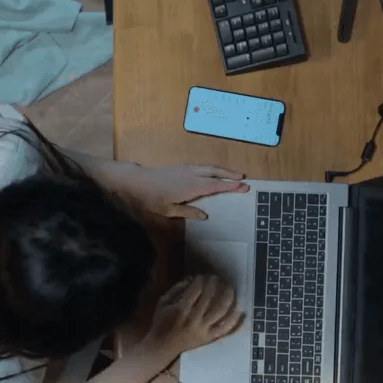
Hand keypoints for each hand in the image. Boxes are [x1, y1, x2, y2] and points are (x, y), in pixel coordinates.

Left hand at [125, 164, 248, 218]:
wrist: (137, 181)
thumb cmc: (151, 198)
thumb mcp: (169, 210)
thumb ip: (188, 212)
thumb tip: (205, 215)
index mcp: (191, 187)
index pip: (215, 185)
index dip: (230, 186)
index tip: (243, 187)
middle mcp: (192, 175)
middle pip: (216, 173)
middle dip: (231, 175)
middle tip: (244, 180)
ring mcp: (187, 168)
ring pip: (209, 167)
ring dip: (223, 170)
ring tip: (235, 174)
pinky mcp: (182, 166)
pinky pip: (202, 166)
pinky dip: (213, 169)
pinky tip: (215, 173)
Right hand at [140, 275, 243, 361]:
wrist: (163, 347)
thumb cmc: (161, 323)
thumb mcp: (163, 303)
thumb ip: (176, 289)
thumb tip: (191, 278)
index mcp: (181, 310)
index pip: (196, 290)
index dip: (201, 280)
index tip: (203, 276)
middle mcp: (194, 319)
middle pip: (209, 297)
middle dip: (214, 284)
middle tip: (216, 277)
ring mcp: (204, 329)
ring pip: (220, 311)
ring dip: (227, 296)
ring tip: (229, 287)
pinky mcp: (209, 338)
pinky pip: (224, 328)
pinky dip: (233, 319)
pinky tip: (240, 310)